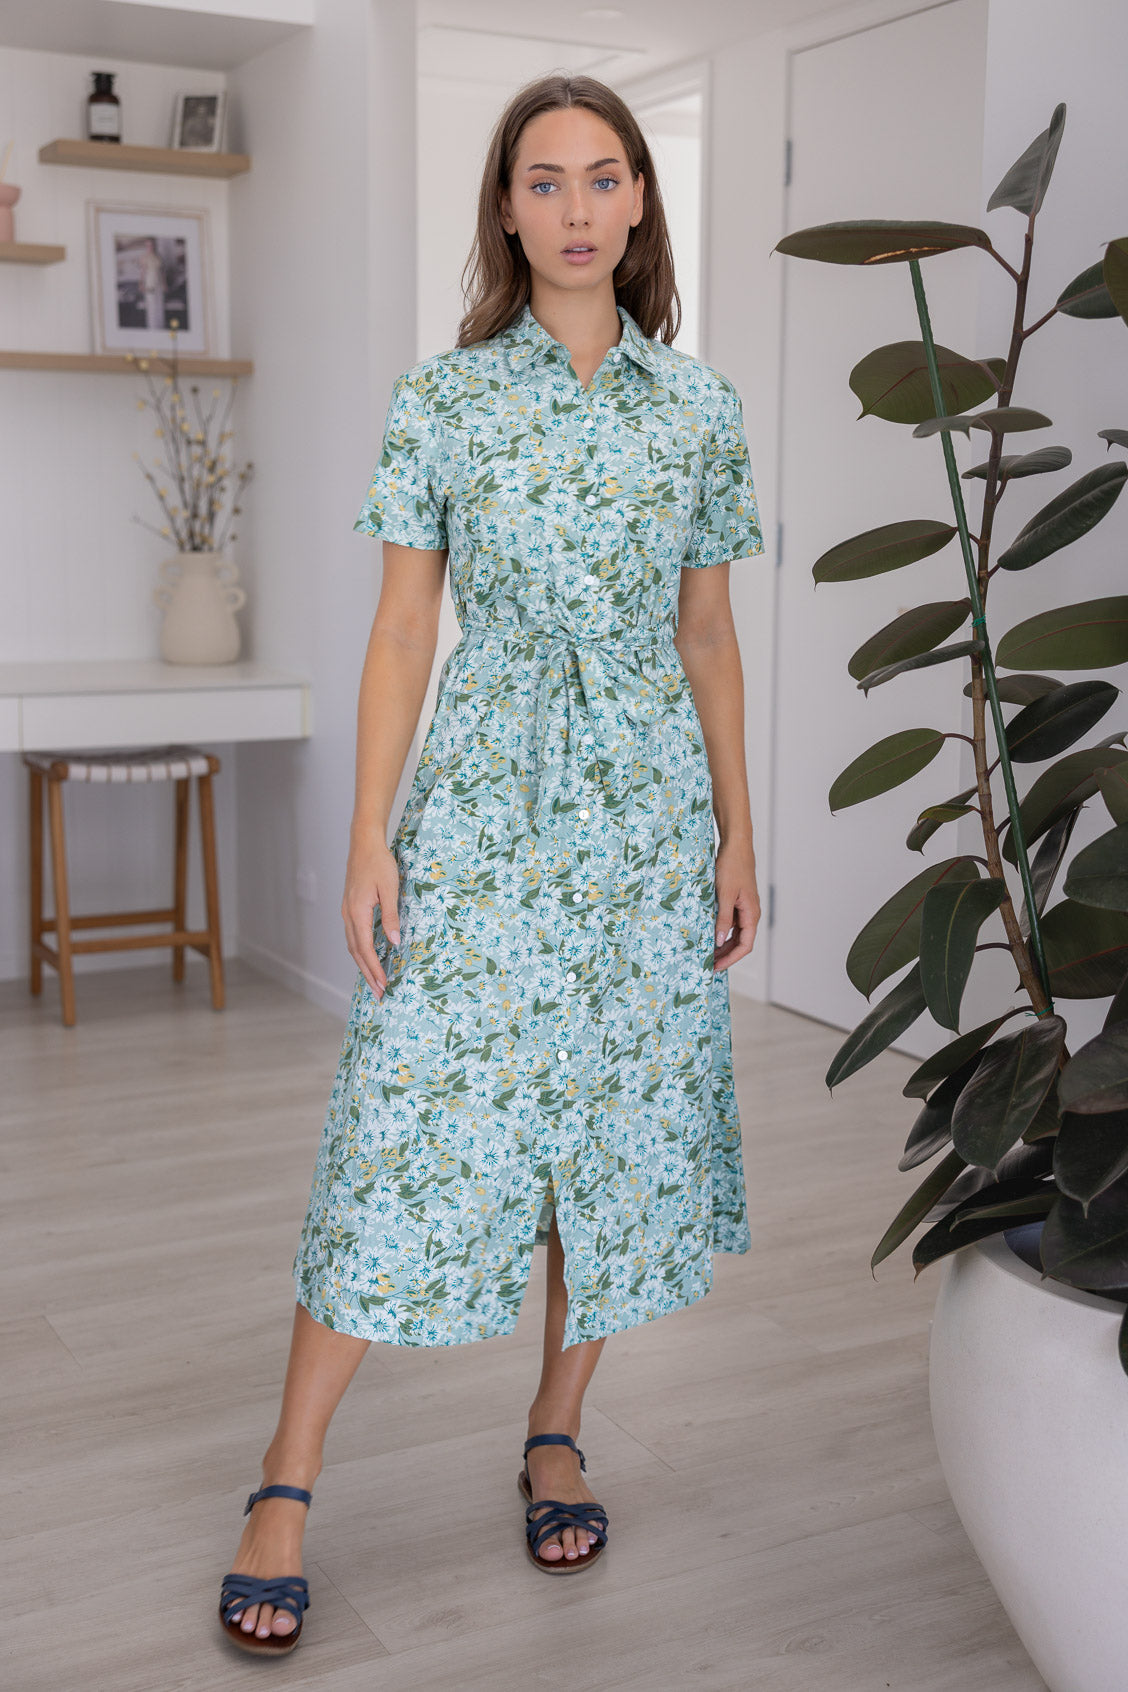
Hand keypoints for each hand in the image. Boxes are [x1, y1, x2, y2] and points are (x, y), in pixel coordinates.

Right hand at [342, 836, 400, 997]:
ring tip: (374, 981)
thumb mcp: (390, 889)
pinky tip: (369, 957)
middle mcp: (348, 916)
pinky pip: (353, 936)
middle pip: (356, 952)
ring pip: (353, 946)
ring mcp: (347, 912)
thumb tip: (394, 943)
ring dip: (363, 965)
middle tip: (379, 994)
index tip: (383, 985)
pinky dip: (360, 951)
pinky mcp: (350, 908)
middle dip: (368, 974)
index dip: (374, 969)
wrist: (364, 844)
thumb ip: (391, 916)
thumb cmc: (379, 863)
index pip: (365, 949)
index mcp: (357, 913)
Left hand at [713, 837, 759, 972]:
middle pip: (740, 943)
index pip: (745, 946)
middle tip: (707, 964)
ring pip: (735, 933)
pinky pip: (730, 922)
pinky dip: (720, 930)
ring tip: (705, 952)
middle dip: (725, 955)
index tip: (715, 967)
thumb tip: (720, 941)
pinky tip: (707, 933)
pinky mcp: (736, 901)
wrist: (736, 845)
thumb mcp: (724, 895)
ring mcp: (743, 908)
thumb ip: (723, 919)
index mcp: (751, 914)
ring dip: (722, 944)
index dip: (730, 959)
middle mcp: (750, 913)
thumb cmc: (732, 867)